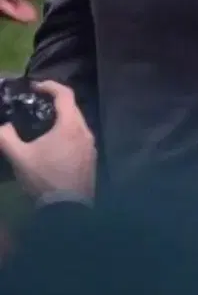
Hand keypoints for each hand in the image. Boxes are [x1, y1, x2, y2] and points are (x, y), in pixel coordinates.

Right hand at [0, 81, 95, 199]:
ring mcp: (91, 145)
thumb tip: (1, 126)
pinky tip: (54, 142)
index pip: (65, 94)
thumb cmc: (44, 178)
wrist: (67, 208)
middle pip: (73, 108)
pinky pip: (80, 137)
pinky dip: (68, 132)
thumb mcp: (20, 157)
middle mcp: (86, 131)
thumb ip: (7, 137)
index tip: (35, 87)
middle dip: (55, 102)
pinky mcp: (92, 157)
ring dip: (62, 119)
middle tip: (36, 104)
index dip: (50, 86)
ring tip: (42, 123)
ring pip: (77, 123)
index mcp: (71, 126)